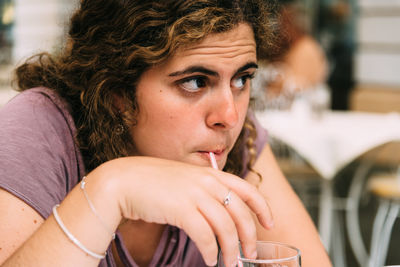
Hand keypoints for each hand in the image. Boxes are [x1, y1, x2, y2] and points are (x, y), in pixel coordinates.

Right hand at [93, 156, 272, 265]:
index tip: (270, 223)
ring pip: (225, 227)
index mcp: (209, 173)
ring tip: (231, 264)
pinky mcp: (181, 209)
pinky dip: (210, 252)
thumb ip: (202, 189)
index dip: (262, 207)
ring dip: (231, 250)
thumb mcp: (183, 179)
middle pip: (240, 212)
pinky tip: (209, 260)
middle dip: (249, 236)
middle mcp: (206, 182)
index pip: (247, 189)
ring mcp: (194, 194)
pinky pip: (205, 236)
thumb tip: (218, 209)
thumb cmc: (152, 183)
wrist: (123, 180)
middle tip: (250, 253)